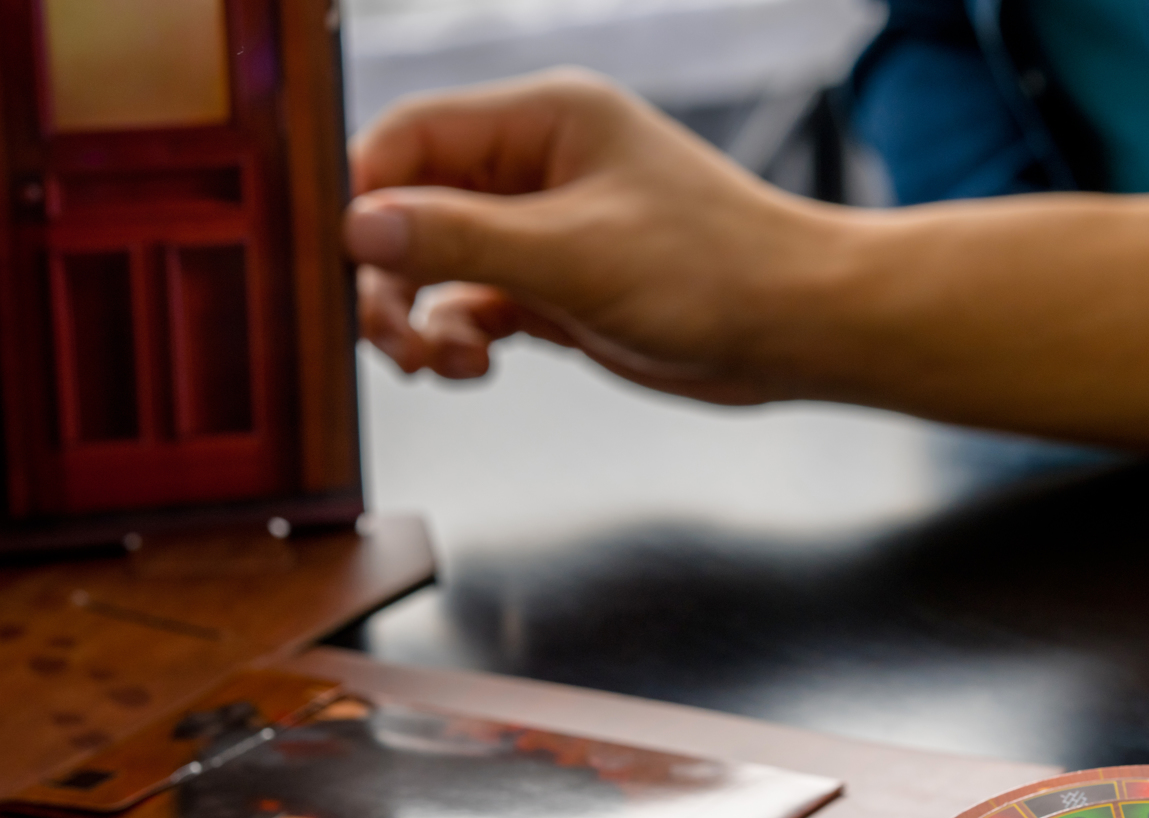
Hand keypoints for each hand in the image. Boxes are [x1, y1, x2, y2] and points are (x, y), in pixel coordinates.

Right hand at [343, 70, 827, 396]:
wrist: (798, 329)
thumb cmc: (716, 270)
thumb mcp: (575, 253)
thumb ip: (461, 240)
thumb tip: (359, 230)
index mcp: (543, 121)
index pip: (411, 138)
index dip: (366, 198)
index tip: (350, 265)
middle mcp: (537, 168)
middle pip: (413, 208)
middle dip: (392, 277)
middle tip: (395, 341)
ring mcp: (548, 231)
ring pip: (440, 265)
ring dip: (421, 317)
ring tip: (441, 364)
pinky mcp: (561, 290)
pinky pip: (476, 306)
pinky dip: (461, 337)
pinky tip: (475, 365)